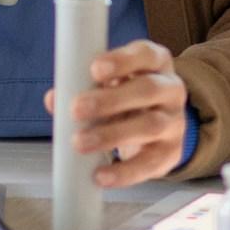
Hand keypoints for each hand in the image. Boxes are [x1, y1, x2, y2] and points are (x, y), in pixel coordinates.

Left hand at [44, 40, 188, 186]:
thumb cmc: (127, 99)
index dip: (122, 60)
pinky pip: (150, 163)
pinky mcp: (171, 153)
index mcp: (156, 63)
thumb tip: (54, 99)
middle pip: (148, 89)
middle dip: (110, 100)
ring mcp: (175, 122)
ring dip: (111, 135)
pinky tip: (101, 175)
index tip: (94, 69)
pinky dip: (124, 172)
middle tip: (76, 109)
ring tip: (80, 142)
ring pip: (150, 126)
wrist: (158, 130)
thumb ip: (82, 87)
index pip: (145, 54)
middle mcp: (171, 89)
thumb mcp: (110, 85)